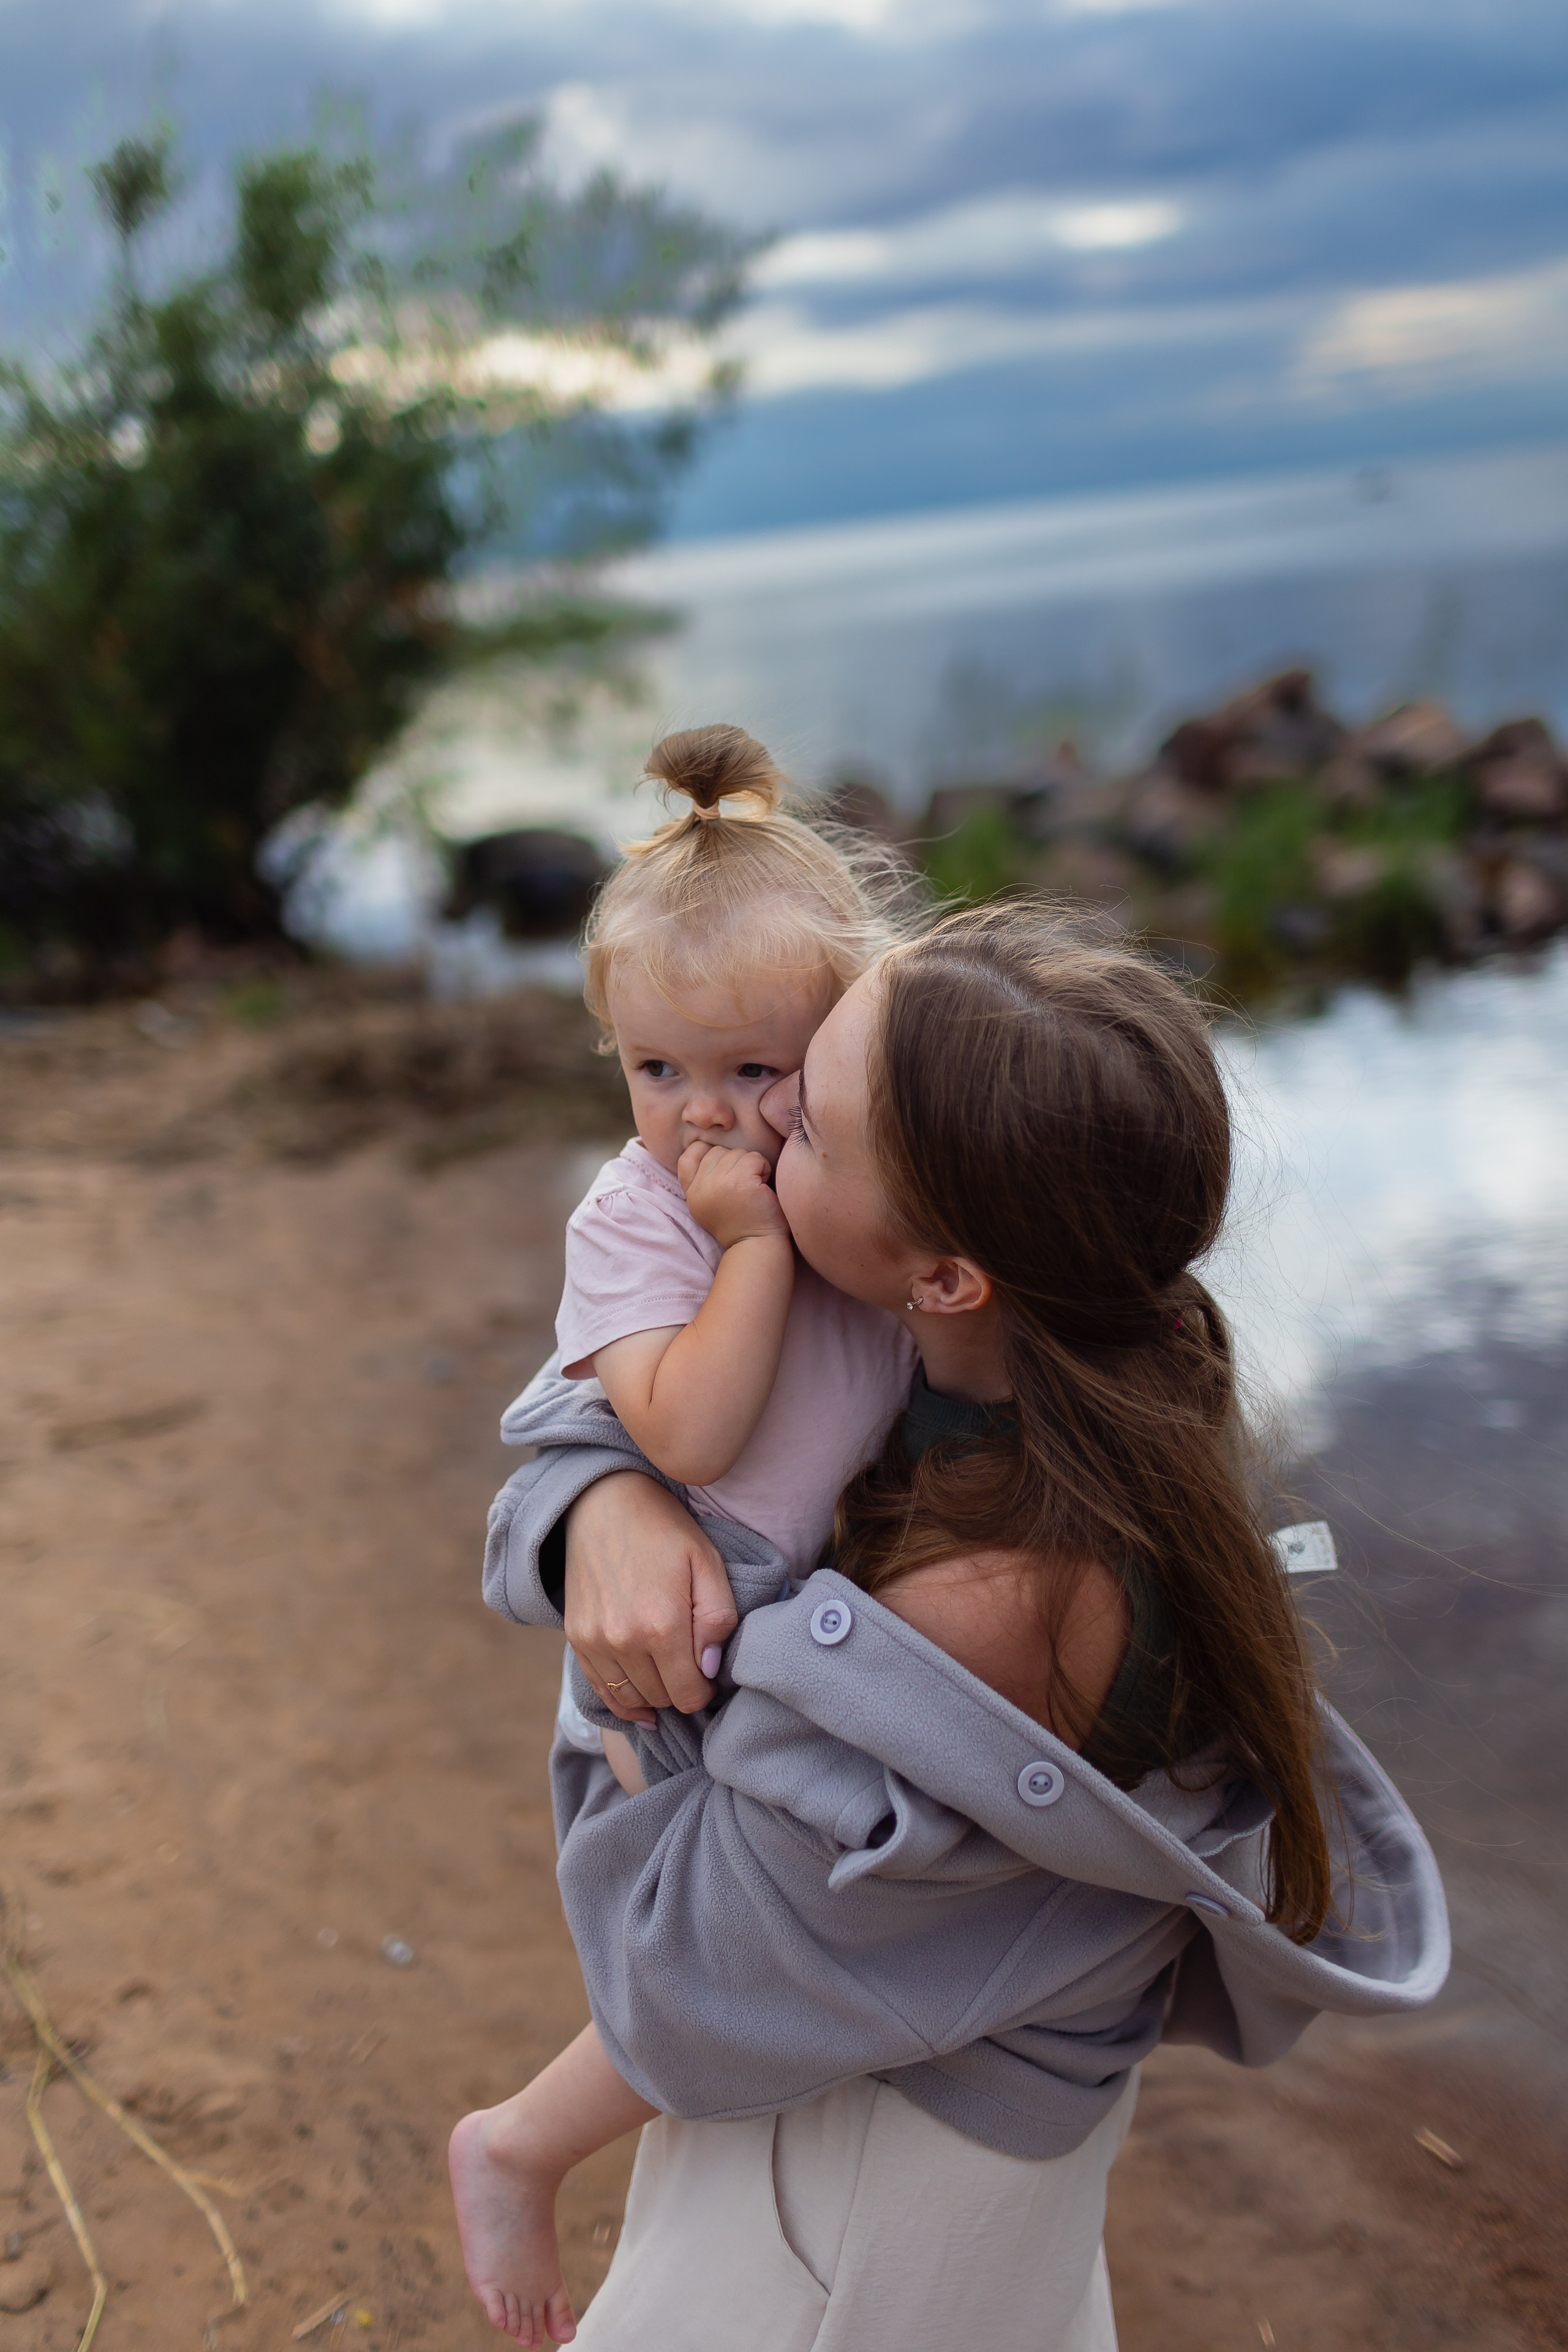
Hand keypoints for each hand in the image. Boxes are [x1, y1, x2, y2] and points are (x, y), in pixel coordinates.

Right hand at [563, 1471, 737, 1721]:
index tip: (709, 1674)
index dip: (705, 1690)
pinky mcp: (576, 1637)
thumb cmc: (663, 1530)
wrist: (604, 1503)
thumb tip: (709, 1668)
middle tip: (691, 1668)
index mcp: (662, 1625)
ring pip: (631, 1698)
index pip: (689, 1695)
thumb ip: (718, 1619)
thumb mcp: (707, 1562)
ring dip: (654, 1695)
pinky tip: (641, 1701)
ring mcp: (594, 1641)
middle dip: (681, 1691)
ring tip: (668, 1675)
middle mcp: (623, 1641)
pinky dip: (623, 1699)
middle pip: (661, 1699)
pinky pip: (601, 1688)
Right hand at [678, 1141, 789, 1250]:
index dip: (704, 1152)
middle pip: (717, 1151)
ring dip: (751, 1166)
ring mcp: (721, 1184)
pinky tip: (763, 1187)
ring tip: (753, 1188)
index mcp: (692, 1194)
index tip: (722, 1166)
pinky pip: (755, 1158)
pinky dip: (764, 1168)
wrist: (756, 1245)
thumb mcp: (707, 1206)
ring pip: (737, 1153)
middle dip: (734, 1162)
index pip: (687, 1158)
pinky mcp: (742, 1182)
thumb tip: (707, 1149)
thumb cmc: (739, 1225)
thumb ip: (702, 1182)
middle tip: (744, 1185)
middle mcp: (702, 1188)